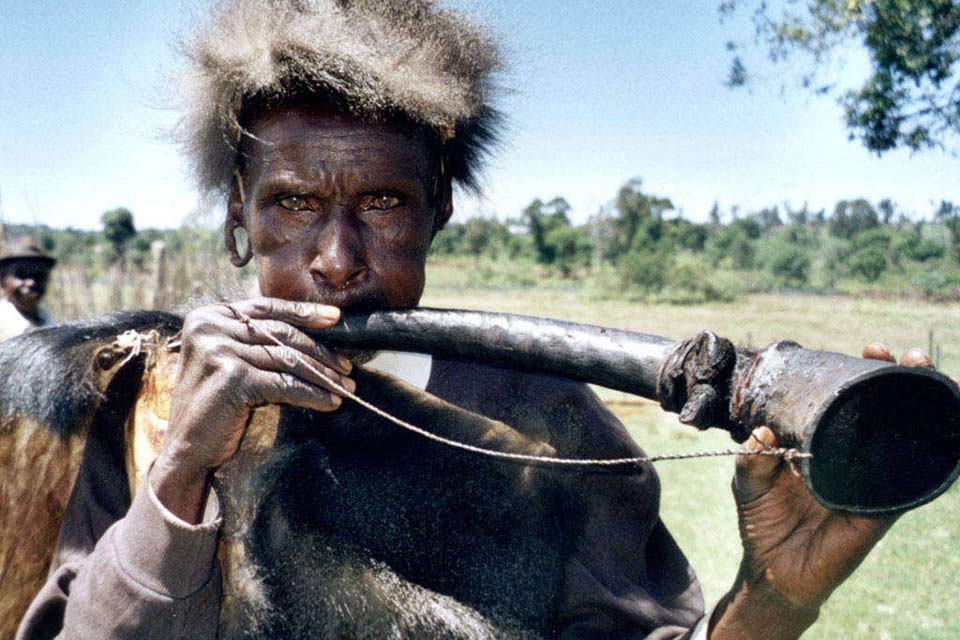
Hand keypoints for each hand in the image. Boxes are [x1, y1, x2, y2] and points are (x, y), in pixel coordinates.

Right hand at [152, 298, 353, 522]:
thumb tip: (311, 327)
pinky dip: (312, 394)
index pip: (266, 307)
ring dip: (322, 374)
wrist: (186, 448)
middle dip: (320, 350)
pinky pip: (285, 384)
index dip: (303, 312)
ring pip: (288, 359)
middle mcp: (210, 328)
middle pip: (281, 334)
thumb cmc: (214, 404)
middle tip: (347, 365)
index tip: (335, 317)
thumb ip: (254, 339)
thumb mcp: (228, 359)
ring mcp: (220, 351)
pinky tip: (330, 402)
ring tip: (345, 385)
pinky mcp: (233, 377)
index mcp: (207, 316)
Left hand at [709, 345, 928, 638]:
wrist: (773, 570)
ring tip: (934, 379)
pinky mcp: (882, 509)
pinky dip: (933, 460)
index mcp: (823, 439)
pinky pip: (913, 482)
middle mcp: (853, 454)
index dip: (864, 371)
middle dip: (902, 378)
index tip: (872, 348)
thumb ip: (753, 457)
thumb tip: (764, 433)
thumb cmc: (763, 519)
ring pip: (908, 437)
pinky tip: (948, 434)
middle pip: (886, 409)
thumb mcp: (749, 481)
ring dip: (926, 407)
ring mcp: (871, 479)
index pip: (849, 397)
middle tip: (908, 356)